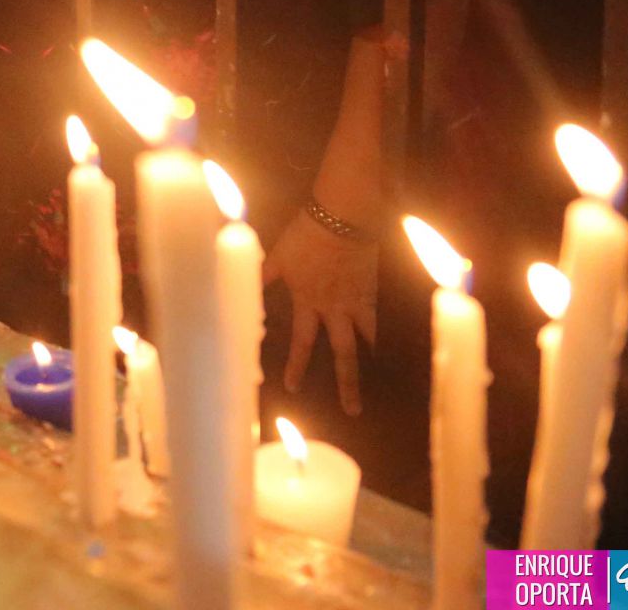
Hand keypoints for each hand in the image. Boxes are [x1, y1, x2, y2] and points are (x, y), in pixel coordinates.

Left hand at [263, 209, 378, 415]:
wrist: (343, 216)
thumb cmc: (306, 234)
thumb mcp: (277, 256)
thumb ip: (262, 276)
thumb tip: (239, 287)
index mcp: (308, 302)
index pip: (302, 342)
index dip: (297, 366)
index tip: (293, 389)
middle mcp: (335, 310)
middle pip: (342, 354)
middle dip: (347, 384)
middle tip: (352, 412)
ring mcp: (358, 303)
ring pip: (367, 343)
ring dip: (371, 367)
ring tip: (380, 390)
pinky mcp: (374, 292)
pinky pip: (380, 323)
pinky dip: (383, 341)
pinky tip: (387, 355)